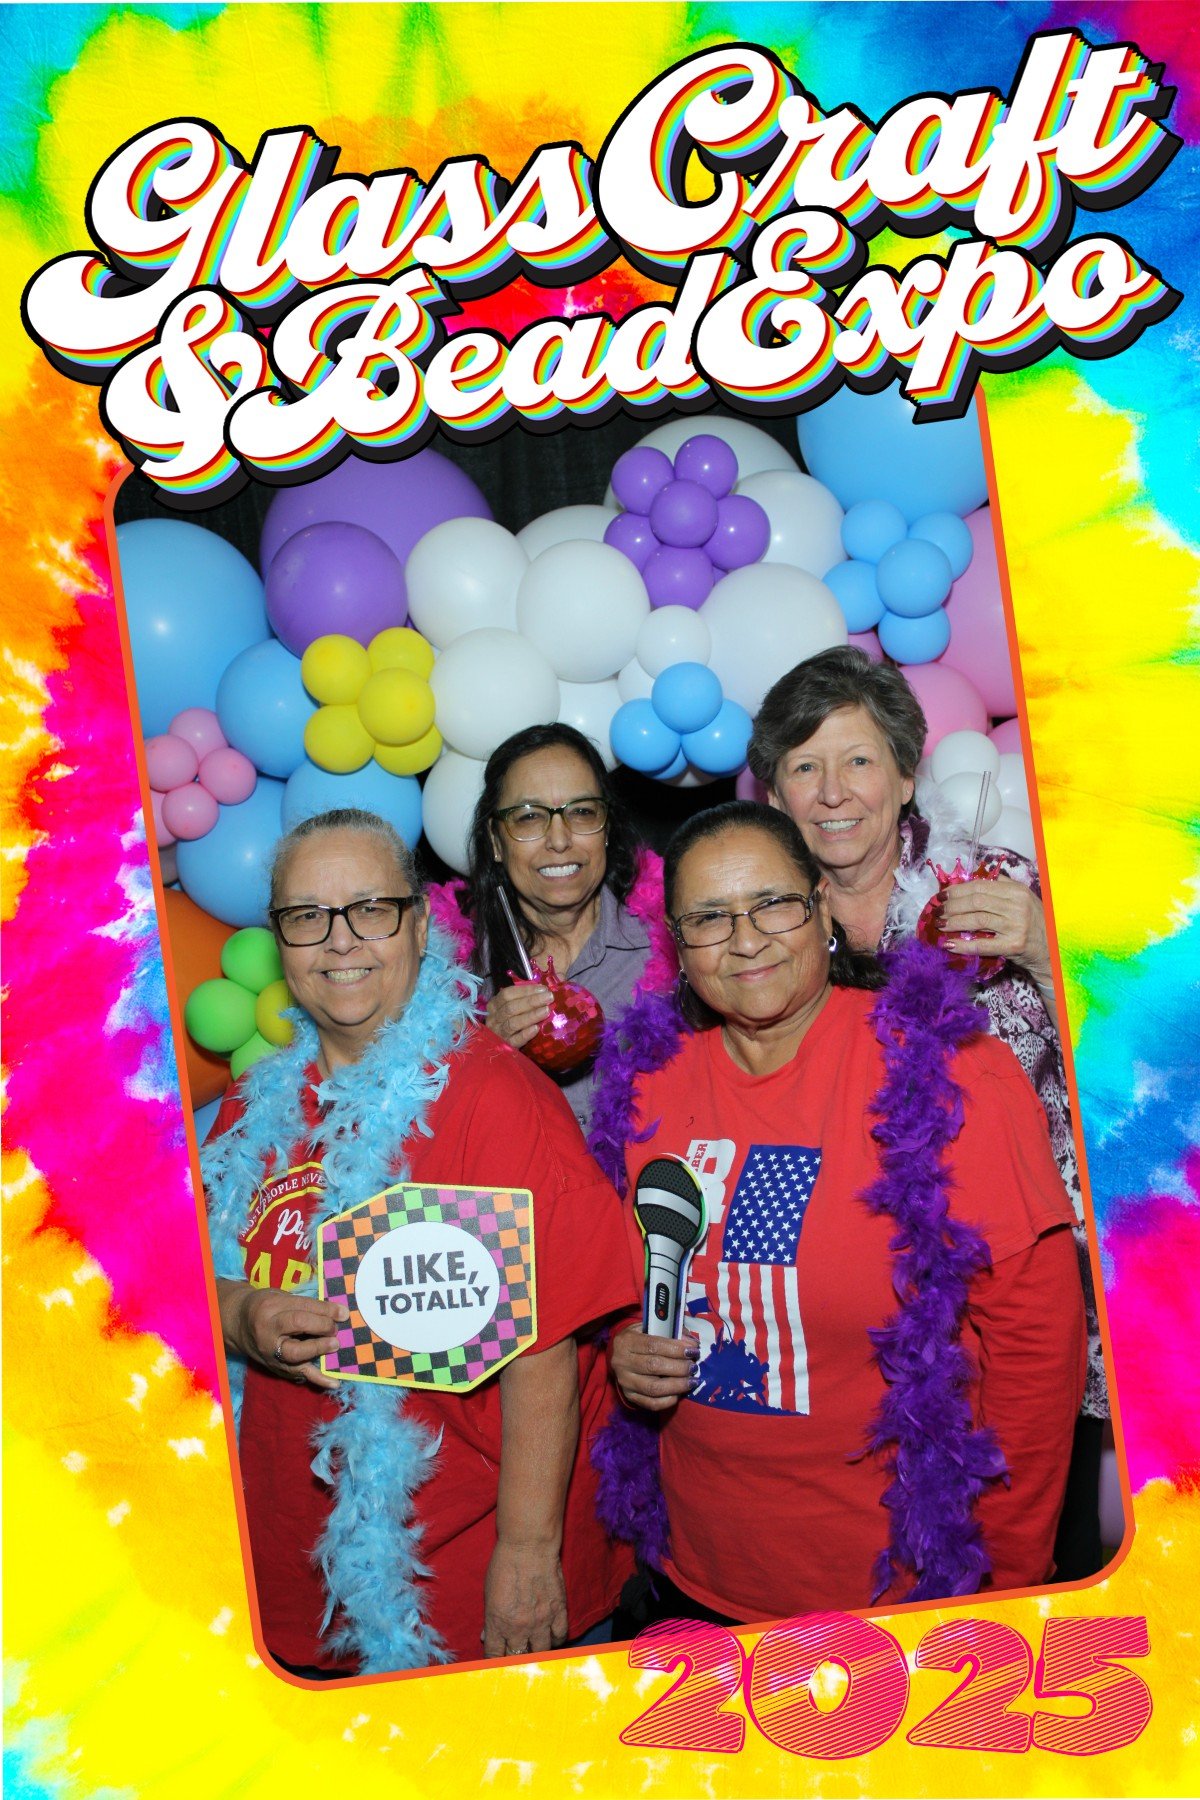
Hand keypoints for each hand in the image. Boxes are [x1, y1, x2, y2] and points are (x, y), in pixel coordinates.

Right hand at [217, 1280, 347, 1390]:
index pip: (302, 1307)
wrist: (238, 1325)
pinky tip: (335, 1383)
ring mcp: (271, 1352)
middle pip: (297, 1325)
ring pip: (296, 1353)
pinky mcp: (277, 1367)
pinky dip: (318, 1379)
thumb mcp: (280, 1297)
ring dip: (319, 1349)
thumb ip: (305, 1304)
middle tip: (335, 1327)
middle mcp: (268, 1331)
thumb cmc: (264, 1307)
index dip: (326, 1310)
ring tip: (335, 1345)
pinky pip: (298, 1374)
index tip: (343, 1312)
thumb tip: (338, 1313)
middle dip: (321, 1326)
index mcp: (269, 1307)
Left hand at [483, 1539, 567, 1656]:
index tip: (496, 1661)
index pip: (494, 1655)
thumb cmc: (504, 1564)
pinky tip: (550, 1636)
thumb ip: (490, 1619)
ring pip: (541, 1652)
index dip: (494, 1661)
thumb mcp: (489, 1592)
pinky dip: (555, 1639)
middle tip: (515, 1655)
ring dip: (536, 1652)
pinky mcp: (559, 1612)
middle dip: (515, 1659)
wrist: (528, 1544)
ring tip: (533, 1649)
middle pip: (518, 1658)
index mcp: (497, 1623)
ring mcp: (541, 1621)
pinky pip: (559, 1636)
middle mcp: (519, 1627)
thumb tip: (487, 1636)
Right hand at [485, 980, 550, 1050]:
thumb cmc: (512, 1019)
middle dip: (531, 1001)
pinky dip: (525, 1034)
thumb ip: (524, 998)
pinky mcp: (506, 1046)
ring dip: (531, 1016)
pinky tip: (536, 1028)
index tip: (543, 989)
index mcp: (494, 1005)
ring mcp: (498, 1033)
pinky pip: (515, 1040)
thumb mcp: (513, 1007)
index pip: (507, 994)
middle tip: (549, 998)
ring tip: (546, 1011)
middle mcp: (494, 1018)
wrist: (501, 1049)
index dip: (525, 990)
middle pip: (510, 1008)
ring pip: (513, 1023)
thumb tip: (543, 990)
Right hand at [610, 1323, 697, 1411]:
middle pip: (654, 1366)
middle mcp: (622, 1362)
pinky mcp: (630, 1397)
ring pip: (653, 1388)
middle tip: (693, 1366)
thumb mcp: (650, 1328)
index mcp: (627, 1341)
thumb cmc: (640, 1338)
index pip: (653, 1345)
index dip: (676, 1348)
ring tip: (692, 1381)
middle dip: (679, 1367)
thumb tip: (691, 1342)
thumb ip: (671, 1332)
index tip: (693, 1350)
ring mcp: (625, 1382)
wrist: (619, 1355)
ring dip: (677, 1385)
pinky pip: (652, 1404)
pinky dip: (669, 1400)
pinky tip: (680, 1393)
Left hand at [938, 875, 1053, 989]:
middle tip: (937, 911)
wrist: (1052, 949)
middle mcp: (1017, 905)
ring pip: (976, 919)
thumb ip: (1002, 886)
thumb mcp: (1023, 898)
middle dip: (952, 905)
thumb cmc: (1034, 922)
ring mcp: (1016, 926)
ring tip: (940, 925)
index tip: (943, 895)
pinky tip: (949, 944)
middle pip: (976, 901)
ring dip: (953, 922)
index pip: (980, 886)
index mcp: (1017, 891)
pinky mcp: (1013, 946)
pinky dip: (963, 944)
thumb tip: (972, 879)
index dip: (958, 890)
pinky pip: (982, 944)